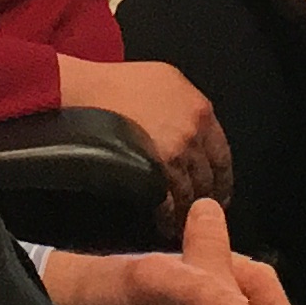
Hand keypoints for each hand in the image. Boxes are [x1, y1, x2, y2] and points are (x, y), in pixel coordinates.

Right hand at [47, 50, 231, 205]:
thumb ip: (186, 104)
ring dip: (186, 212)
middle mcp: (193, 132)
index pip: (222, 155)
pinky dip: (168, 217)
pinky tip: (164, 223)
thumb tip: (193, 125)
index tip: (218, 193)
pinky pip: (167, 202)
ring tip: (181, 225)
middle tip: (200, 215)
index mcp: (200, 110)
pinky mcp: (151, 170)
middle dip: (205, 199)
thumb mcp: (165, 79)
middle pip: (208, 178)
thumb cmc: (116, 83)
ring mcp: (174, 152)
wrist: (83, 90)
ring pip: (190, 193)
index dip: (221, 179)